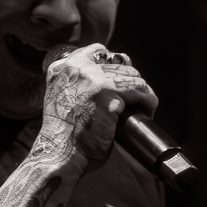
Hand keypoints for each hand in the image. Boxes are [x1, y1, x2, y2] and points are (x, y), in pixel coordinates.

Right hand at [41, 44, 156, 166]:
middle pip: (119, 64)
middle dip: (130, 81)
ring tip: (144, 105)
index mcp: (62, 67)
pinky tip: (148, 110)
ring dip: (142, 91)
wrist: (59, 154)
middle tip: (133, 99)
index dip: (112, 66)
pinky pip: (140, 91)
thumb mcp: (61, 97)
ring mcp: (93, 81)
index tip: (119, 81)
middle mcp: (77, 69)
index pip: (97, 52)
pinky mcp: (108, 97)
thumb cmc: (62, 135)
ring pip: (132, 76)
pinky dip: (148, 101)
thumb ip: (75, 83)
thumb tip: (101, 79)